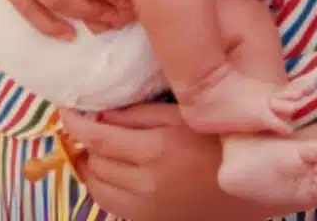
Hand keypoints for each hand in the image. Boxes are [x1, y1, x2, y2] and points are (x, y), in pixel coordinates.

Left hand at [60, 104, 264, 220]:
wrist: (250, 184)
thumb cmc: (218, 138)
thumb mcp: (181, 114)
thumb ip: (138, 113)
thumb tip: (100, 112)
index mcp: (156, 150)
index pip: (97, 137)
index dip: (75, 122)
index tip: (67, 109)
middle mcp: (147, 184)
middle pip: (93, 163)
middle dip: (84, 142)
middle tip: (86, 124)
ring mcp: (148, 208)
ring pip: (97, 188)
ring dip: (90, 165)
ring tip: (96, 147)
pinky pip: (112, 205)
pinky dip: (103, 186)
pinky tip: (112, 170)